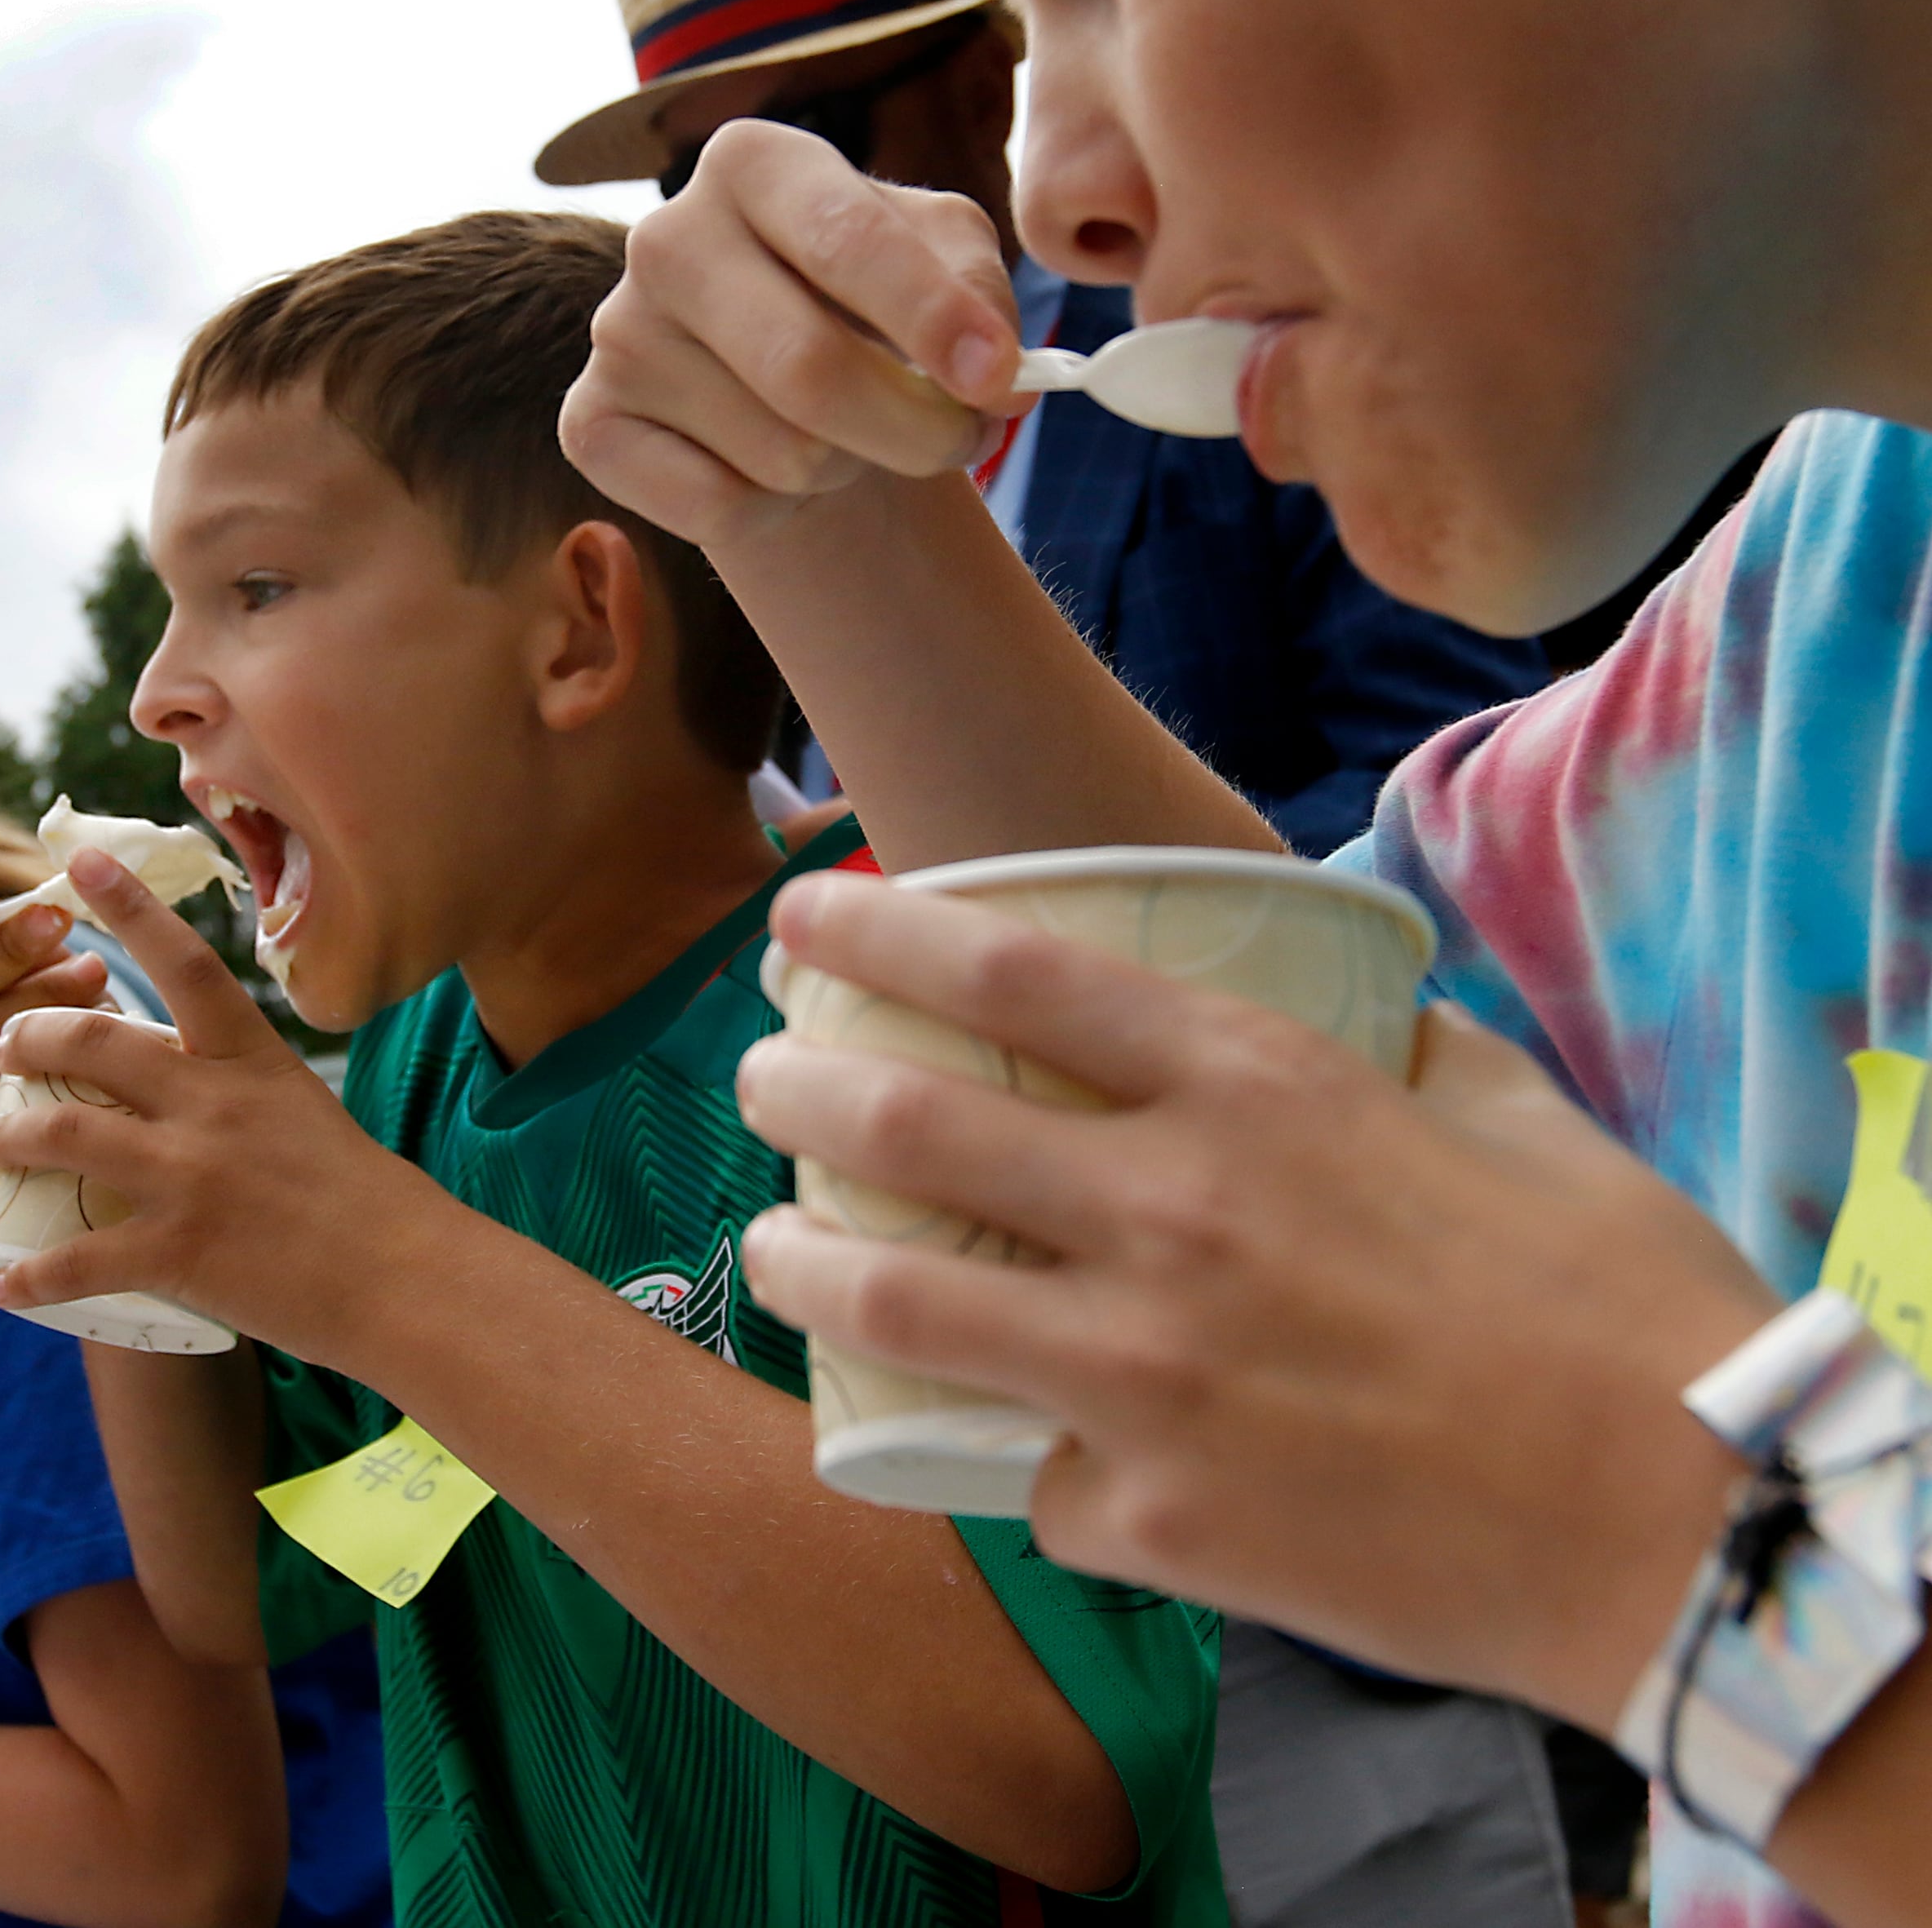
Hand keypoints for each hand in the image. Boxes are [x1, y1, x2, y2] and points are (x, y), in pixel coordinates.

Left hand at [0, 850, 457, 1365]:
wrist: (403, 1275)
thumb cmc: (361, 1194)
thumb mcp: (298, 1106)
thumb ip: (234, 1085)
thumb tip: (173, 1083)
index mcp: (249, 1058)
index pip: (182, 961)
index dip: (127, 905)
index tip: (79, 859)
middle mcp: (212, 1104)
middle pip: (90, 1041)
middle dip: (28, 1035)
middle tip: (1, 1045)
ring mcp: (190, 1177)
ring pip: (61, 1136)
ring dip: (6, 1136)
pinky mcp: (177, 1251)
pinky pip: (76, 1258)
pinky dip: (28, 1275)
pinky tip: (0, 1284)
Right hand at [559, 117, 1024, 553]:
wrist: (788, 390)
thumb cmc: (872, 310)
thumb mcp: (945, 265)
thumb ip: (977, 294)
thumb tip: (992, 373)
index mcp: (752, 162)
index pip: (844, 240)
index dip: (933, 320)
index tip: (999, 380)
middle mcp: (665, 235)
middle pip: (808, 369)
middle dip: (913, 428)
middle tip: (958, 440)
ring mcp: (616, 332)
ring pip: (779, 452)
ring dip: (846, 466)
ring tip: (843, 434)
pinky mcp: (589, 424)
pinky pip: (716, 505)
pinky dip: (774, 509)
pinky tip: (765, 468)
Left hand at [730, 870, 1774, 1731]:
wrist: (1689, 1532)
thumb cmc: (1619, 1306)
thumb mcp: (1509, 1115)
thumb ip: (1394, 1053)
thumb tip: (1348, 1014)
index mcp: (1258, 1088)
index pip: (1005, 975)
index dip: (872, 933)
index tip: (798, 917)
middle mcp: (1172, 1213)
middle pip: (902, 1126)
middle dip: (793, 1087)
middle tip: (760, 1079)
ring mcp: (1142, 1373)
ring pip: (891, 1307)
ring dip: (799, 1265)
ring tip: (773, 1248)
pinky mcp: (1146, 1517)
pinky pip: (1031, 1474)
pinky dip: (1025, 1456)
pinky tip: (1030, 1452)